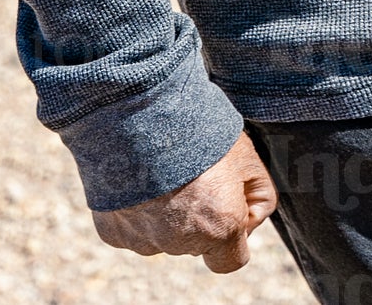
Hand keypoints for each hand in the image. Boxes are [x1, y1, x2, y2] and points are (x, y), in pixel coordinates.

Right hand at [92, 133, 277, 274]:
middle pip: (195, 240)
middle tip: (191, 170)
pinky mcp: (113, 232)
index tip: (226, 202)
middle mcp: (180, 242)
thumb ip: (257, 194)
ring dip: (165, 209)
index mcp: (218, 227)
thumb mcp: (246, 155)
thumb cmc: (197, 127)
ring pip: (162, 233)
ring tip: (162, 167)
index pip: (230, 260)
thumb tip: (250, 216)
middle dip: (197, 212)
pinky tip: (139, 174)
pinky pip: (132, 226)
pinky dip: (136, 206)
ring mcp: (143, 239)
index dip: (233, 232)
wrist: (138, 110)